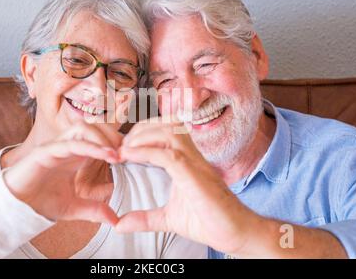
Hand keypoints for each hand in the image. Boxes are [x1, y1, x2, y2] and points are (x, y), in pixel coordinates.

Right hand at [4, 121, 123, 225]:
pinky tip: (106, 156)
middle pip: (94, 126)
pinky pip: (71, 143)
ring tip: (118, 154)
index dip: (116, 142)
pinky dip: (90, 147)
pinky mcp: (46, 152)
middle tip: (128, 151)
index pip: (99, 136)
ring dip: (103, 138)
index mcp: (76, 154)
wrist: (16, 207)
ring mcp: (56, 146)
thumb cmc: (42, 201)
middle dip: (113, 135)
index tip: (132, 155)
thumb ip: (94, 210)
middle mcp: (68, 146)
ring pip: (83, 128)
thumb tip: (115, 220)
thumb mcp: (74, 208)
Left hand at [116, 119, 261, 254]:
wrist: (235, 233)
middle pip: (165, 124)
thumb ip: (145, 218)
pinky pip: (168, 154)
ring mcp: (194, 163)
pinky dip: (145, 152)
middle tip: (120, 146)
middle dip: (139, 129)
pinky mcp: (194, 175)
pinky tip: (128, 156)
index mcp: (187, 160)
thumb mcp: (169, 218)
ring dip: (141, 136)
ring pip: (168, 132)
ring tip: (123, 150)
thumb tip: (120, 224)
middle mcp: (192, 156)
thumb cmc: (208, 221)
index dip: (142, 132)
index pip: (165, 130)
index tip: (124, 147)